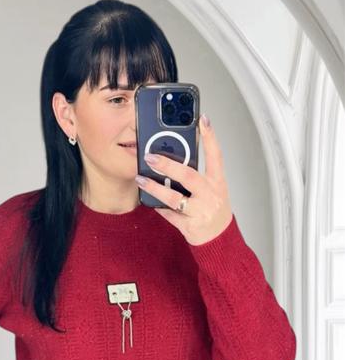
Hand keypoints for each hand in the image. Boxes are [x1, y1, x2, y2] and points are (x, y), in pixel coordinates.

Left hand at [135, 114, 232, 245]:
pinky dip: (158, 207)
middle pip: (189, 176)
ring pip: (175, 198)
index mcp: (218, 183)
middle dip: (168, 165)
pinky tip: (149, 201)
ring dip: (155, 188)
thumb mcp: (213, 190)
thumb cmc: (213, 211)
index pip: (216, 155)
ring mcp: (200, 211)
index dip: (210, 137)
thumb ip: (198, 175)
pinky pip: (170, 215)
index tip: (202, 120)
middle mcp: (210, 195)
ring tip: (141, 180)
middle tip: (151, 157)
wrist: (219, 240)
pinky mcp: (190, 226)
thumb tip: (174, 160)